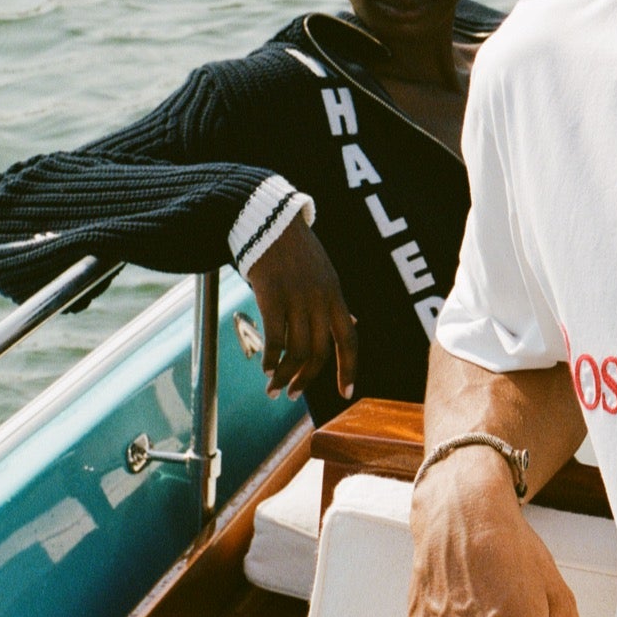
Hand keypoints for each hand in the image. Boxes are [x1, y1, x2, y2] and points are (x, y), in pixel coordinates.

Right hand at [244, 221, 357, 402]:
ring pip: (296, 351)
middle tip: (293, 395)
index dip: (349, 369)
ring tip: (273, 388)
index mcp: (336, 296)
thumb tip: (352, 323)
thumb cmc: (297, 250)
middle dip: (307, 379)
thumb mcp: (326, 274)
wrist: (270, 220)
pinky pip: (274, 338)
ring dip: (284, 375)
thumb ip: (335, 302)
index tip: (346, 394)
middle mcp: (320, 300)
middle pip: (320, 352)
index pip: (349, 341)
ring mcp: (296, 298)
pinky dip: (270, 359)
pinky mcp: (271, 296)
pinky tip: (264, 368)